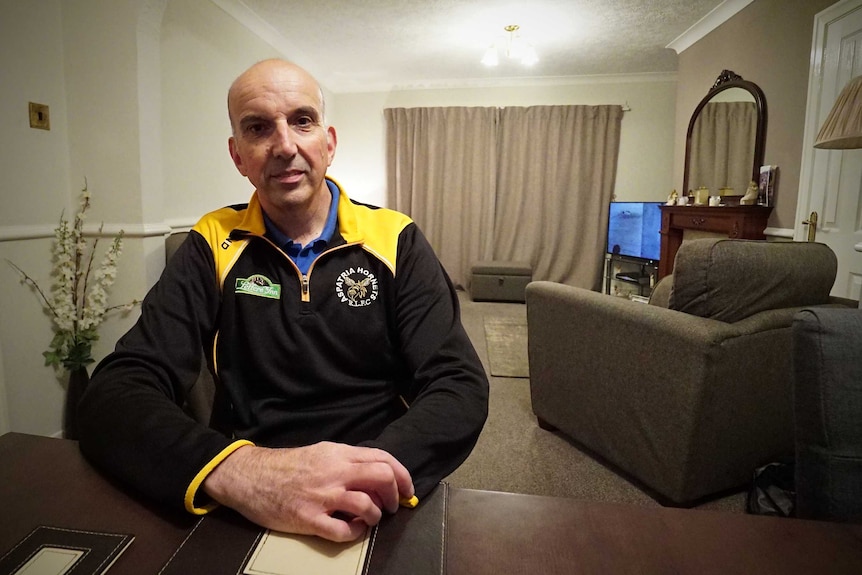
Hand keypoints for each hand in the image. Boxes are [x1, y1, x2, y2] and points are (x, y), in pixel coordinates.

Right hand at [202, 442, 413, 541]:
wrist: (250, 477)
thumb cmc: (287, 466)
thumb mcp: (320, 453)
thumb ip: (347, 460)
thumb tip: (377, 473)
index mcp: (338, 454)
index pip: (383, 458)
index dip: (402, 475)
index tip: (407, 490)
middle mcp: (334, 472)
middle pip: (382, 478)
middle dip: (394, 495)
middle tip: (392, 506)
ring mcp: (322, 496)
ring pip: (367, 506)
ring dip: (376, 516)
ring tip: (370, 519)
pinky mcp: (309, 519)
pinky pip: (344, 531)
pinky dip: (356, 533)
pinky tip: (352, 530)